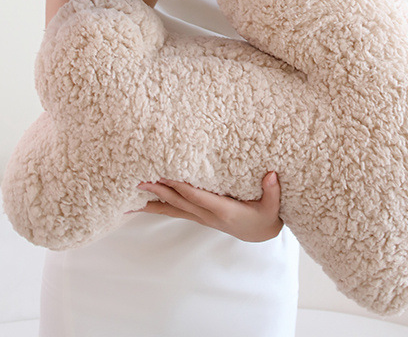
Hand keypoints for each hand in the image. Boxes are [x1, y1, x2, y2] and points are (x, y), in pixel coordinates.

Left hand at [128, 172, 283, 242]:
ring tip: (135, 193)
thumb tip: (270, 175)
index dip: (182, 187)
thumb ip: (272, 191)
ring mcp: (202, 217)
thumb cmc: (265, 217)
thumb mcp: (272, 207)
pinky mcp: (199, 216)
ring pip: (174, 208)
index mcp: (224, 210)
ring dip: (155, 200)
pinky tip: (144, 203)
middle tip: (141, 181)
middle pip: (180, 202)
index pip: (198, 197)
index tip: (166, 176)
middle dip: (160, 191)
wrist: (259, 233)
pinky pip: (176, 210)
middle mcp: (208, 215)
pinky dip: (160, 206)